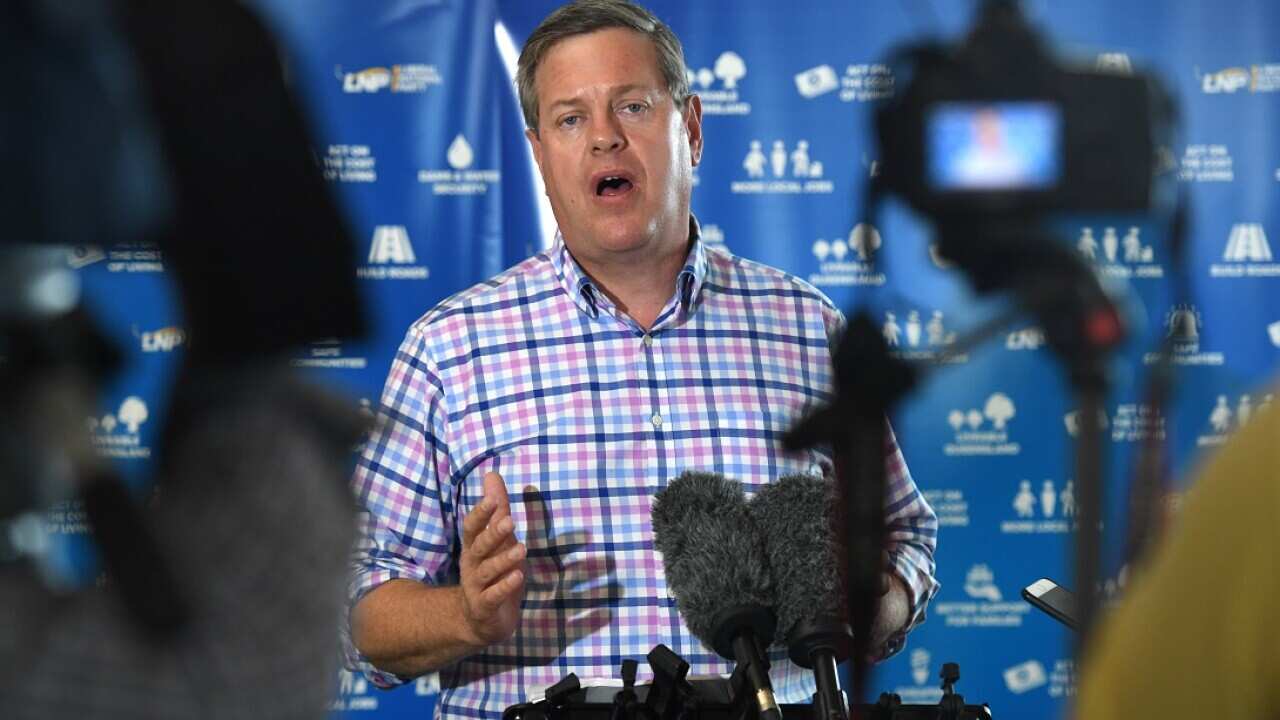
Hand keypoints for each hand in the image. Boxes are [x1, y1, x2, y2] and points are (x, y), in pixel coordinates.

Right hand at [459, 471, 525, 646]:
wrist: (480, 620)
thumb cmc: (493, 572)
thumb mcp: (498, 539)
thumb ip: (498, 509)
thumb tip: (492, 474)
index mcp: (473, 547)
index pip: (472, 527)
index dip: (480, 513)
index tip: (492, 499)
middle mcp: (472, 565)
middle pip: (479, 547)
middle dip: (493, 534)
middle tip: (510, 521)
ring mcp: (476, 587)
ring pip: (487, 572)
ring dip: (503, 560)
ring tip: (521, 549)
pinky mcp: (484, 607)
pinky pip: (492, 596)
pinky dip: (504, 587)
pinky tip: (517, 577)